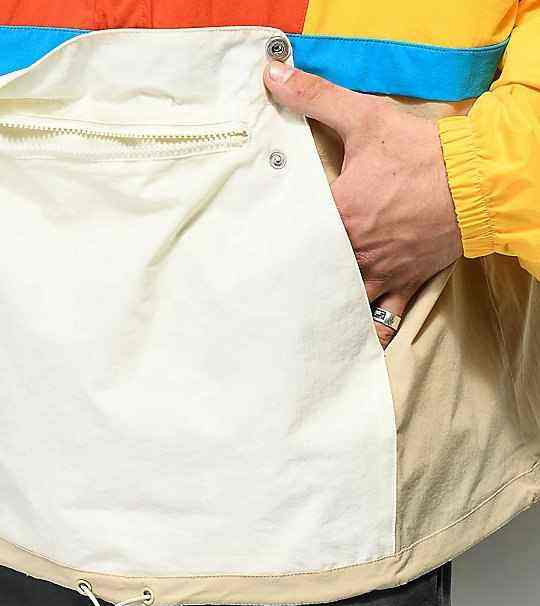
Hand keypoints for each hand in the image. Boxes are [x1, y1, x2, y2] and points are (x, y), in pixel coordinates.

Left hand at [263, 61, 462, 348]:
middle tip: (266, 295)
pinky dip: (368, 329)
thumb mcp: (366, 118)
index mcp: (339, 215)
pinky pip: (385, 315)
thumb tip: (273, 74)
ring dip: (324, 306)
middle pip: (315, 272)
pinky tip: (349, 342)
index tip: (252, 255)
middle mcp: (355, 250)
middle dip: (294, 281)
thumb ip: (316, 97)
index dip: (273, 243)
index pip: (295, 235)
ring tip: (297, 321)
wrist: (477, 180)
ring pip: (343, 298)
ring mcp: (381, 270)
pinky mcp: (405, 281)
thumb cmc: (421, 152)